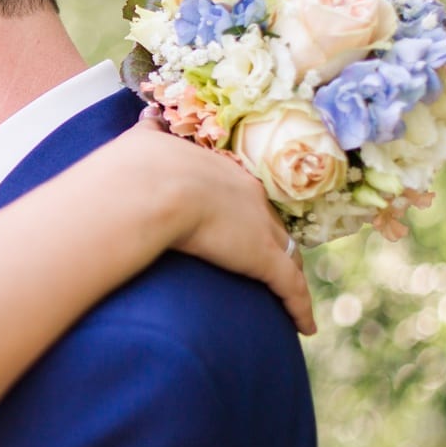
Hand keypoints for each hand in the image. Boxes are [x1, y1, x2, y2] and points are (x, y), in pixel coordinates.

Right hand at [120, 117, 314, 334]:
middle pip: (273, 225)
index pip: (245, 197)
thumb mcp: (146, 143)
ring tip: (292, 296)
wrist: (150, 185)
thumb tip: (145, 119)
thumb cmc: (140, 166)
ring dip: (291, 275)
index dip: (248, 213)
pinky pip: (291, 288)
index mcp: (223, 172)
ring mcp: (260, 228)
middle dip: (276, 241)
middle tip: (276, 260)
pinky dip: (300, 308)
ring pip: (288, 256)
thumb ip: (149, 134)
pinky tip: (305, 327)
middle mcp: (250, 197)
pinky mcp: (263, 260)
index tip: (245, 224)